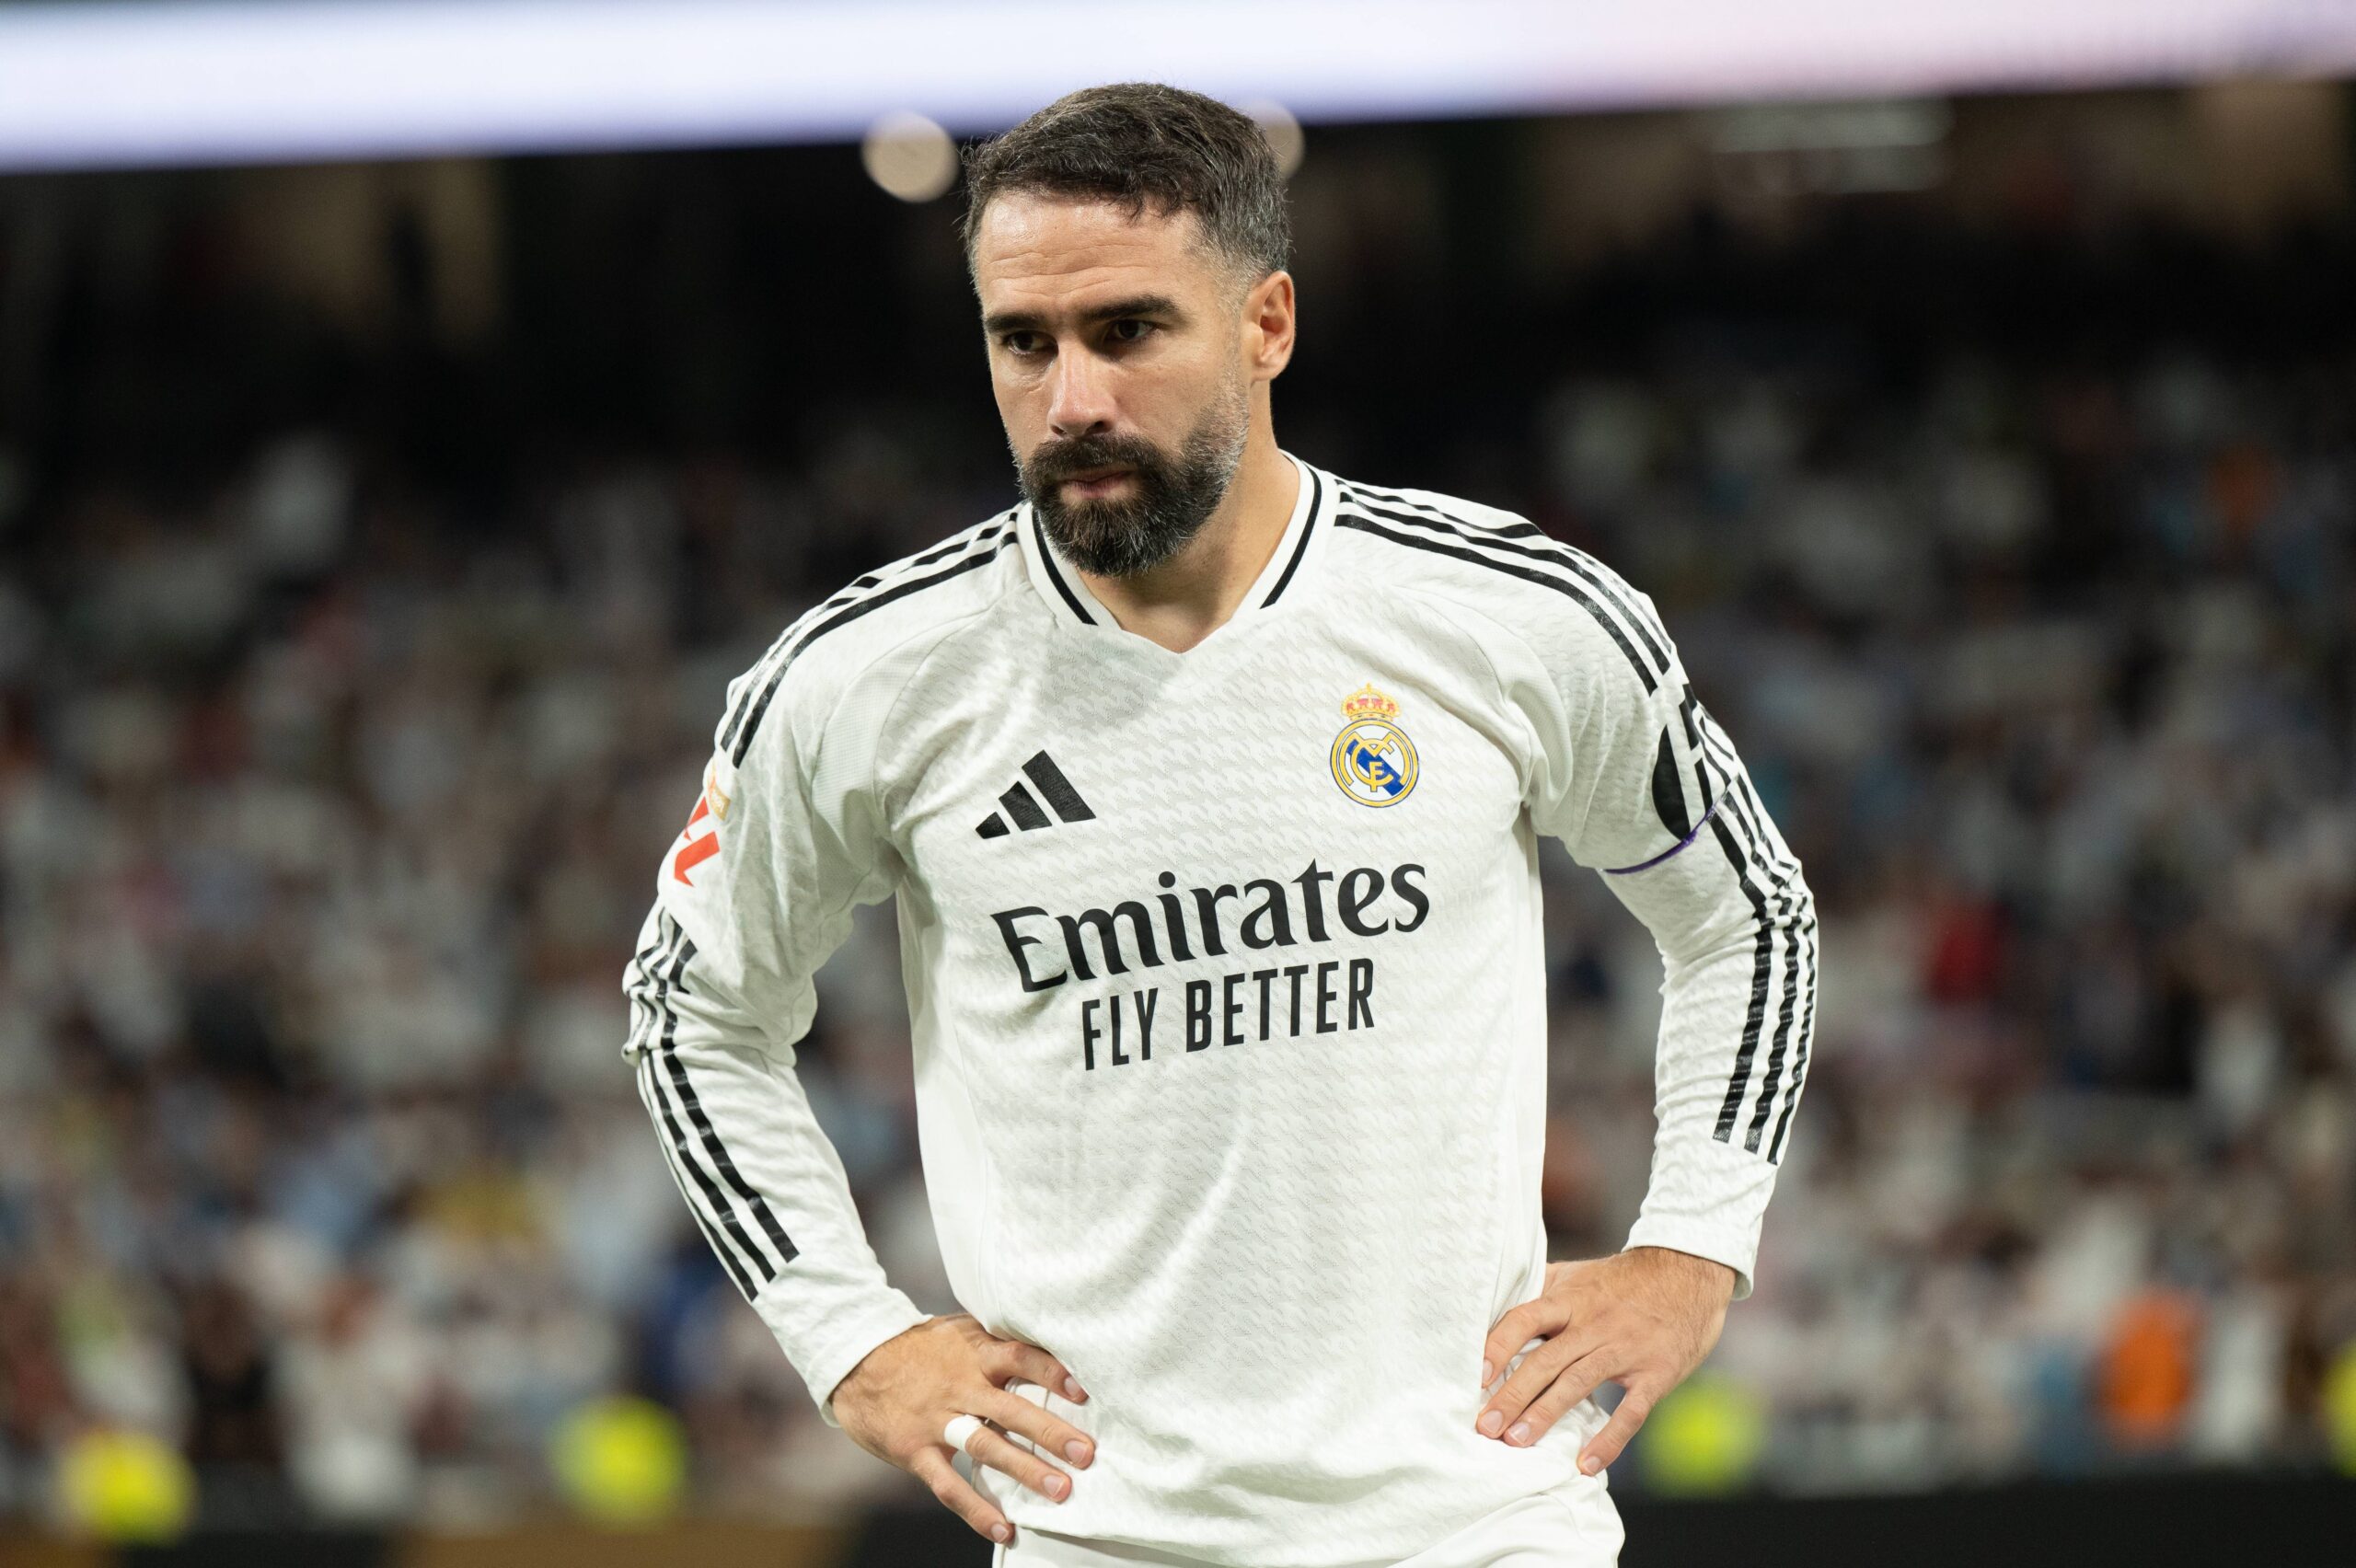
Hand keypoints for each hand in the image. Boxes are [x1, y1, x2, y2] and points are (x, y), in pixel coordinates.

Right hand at [831, 1313, 1095, 1546]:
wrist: (857, 1359)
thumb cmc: (920, 1346)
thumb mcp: (960, 1330)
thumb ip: (997, 1338)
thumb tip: (1047, 1338)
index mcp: (975, 1353)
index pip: (1020, 1357)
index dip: (1052, 1372)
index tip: (1083, 1391)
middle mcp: (960, 1385)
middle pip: (1011, 1409)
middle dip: (1050, 1432)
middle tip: (1086, 1453)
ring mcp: (937, 1420)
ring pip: (986, 1447)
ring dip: (1024, 1469)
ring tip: (1060, 1489)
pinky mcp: (915, 1450)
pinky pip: (949, 1485)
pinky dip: (977, 1510)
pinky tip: (1005, 1529)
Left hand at [1474, 1246, 1734, 1475]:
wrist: (1689, 1272)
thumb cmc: (1624, 1279)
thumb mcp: (1578, 1274)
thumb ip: (1541, 1290)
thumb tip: (1496, 1308)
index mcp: (1571, 1300)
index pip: (1526, 1319)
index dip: (1499, 1345)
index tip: (1477, 1376)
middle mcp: (1594, 1323)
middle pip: (1546, 1359)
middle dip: (1513, 1395)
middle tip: (1486, 1426)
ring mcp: (1625, 1349)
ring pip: (1579, 1383)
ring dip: (1546, 1414)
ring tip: (1518, 1442)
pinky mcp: (1656, 1373)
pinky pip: (1630, 1412)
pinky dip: (1608, 1440)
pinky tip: (1585, 1464)